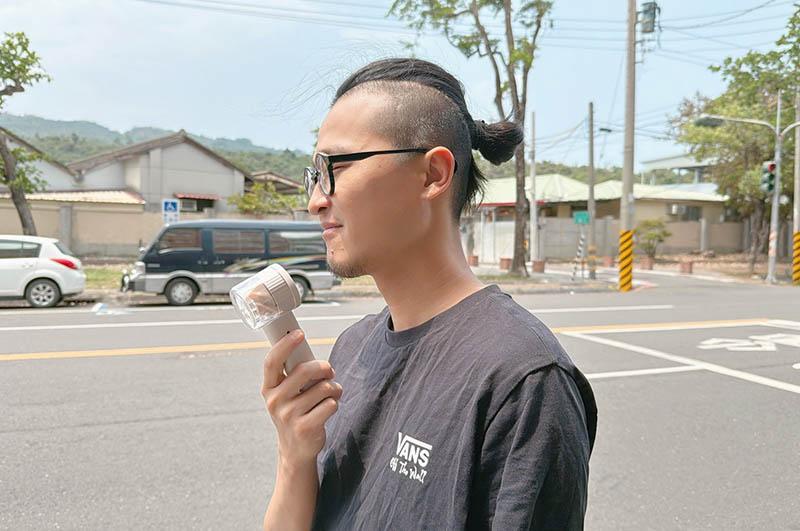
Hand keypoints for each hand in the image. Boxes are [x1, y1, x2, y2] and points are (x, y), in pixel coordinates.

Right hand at [262, 330, 341, 465]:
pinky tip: (327, 410)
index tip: (299, 334)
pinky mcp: (305, 427)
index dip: (285, 345)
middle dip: (323, 367)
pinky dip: (335, 403)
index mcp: (269, 388)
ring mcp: (289, 416)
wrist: (296, 449)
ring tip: (331, 394)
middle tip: (329, 371)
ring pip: (323, 387)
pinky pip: (331, 404)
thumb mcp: (286, 394)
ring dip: (333, 388)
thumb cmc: (295, 412)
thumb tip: (306, 350)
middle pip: (304, 370)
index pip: (272, 361)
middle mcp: (275, 401)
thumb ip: (293, 375)